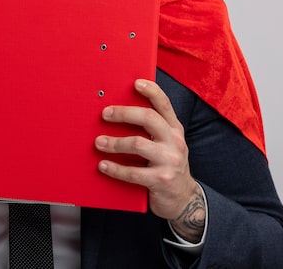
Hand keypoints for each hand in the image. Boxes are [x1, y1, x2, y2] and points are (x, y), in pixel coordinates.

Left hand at [95, 78, 204, 241]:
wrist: (183, 198)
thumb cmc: (167, 166)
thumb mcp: (166, 144)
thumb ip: (151, 130)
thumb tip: (120, 112)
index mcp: (174, 129)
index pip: (164, 104)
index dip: (151, 91)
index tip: (135, 83)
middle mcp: (175, 142)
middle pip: (149, 118)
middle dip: (124, 113)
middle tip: (105, 114)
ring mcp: (170, 161)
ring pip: (138, 144)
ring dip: (115, 142)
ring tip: (99, 142)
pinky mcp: (161, 180)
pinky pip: (133, 172)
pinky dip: (115, 168)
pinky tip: (103, 165)